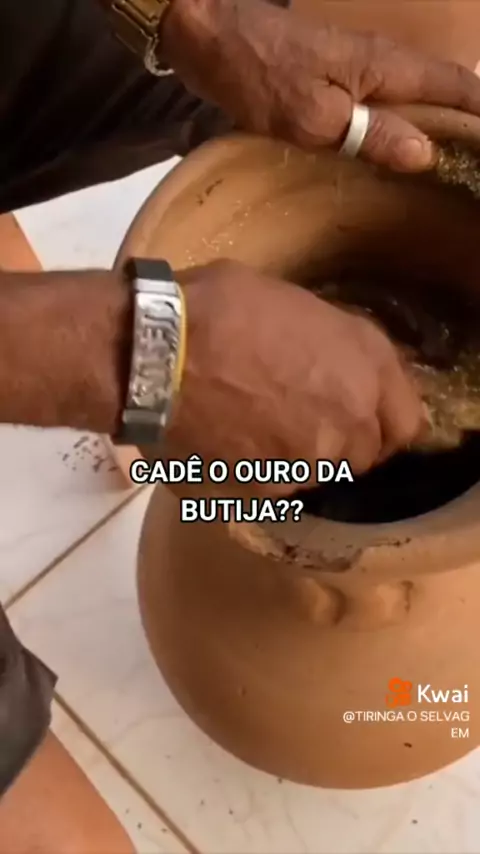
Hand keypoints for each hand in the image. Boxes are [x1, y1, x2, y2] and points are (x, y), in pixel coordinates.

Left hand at [161, 0, 479, 171]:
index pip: (455, 87)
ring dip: (436, 124)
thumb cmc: (262, 75)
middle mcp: (383, 62)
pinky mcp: (337, 77)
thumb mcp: (315, 116)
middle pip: (442, 91)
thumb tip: (425, 154)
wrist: (212, 37)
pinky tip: (398, 149)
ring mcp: (360, 67)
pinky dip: (403, 124)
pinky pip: (386, 102)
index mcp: (387, 68)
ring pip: (415, 96)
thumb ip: (372, 134)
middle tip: (472, 164)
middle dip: (465, 123)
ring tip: (449, 161)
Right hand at [167, 260, 424, 494]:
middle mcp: (354, 415)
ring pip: (320, 473)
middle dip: (338, 442)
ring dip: (299, 458)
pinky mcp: (272, 485)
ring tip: (258, 430)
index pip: (406, 422)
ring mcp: (314, 457)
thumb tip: (325, 364)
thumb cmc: (221, 308)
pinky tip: (233, 442)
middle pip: (363, 455)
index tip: (361, 421)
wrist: (161, 353)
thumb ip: (328, 346)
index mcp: (367, 362)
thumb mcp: (294, 305)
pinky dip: (261, 471)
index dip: (382, 424)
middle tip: (298, 422)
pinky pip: (278, 484)